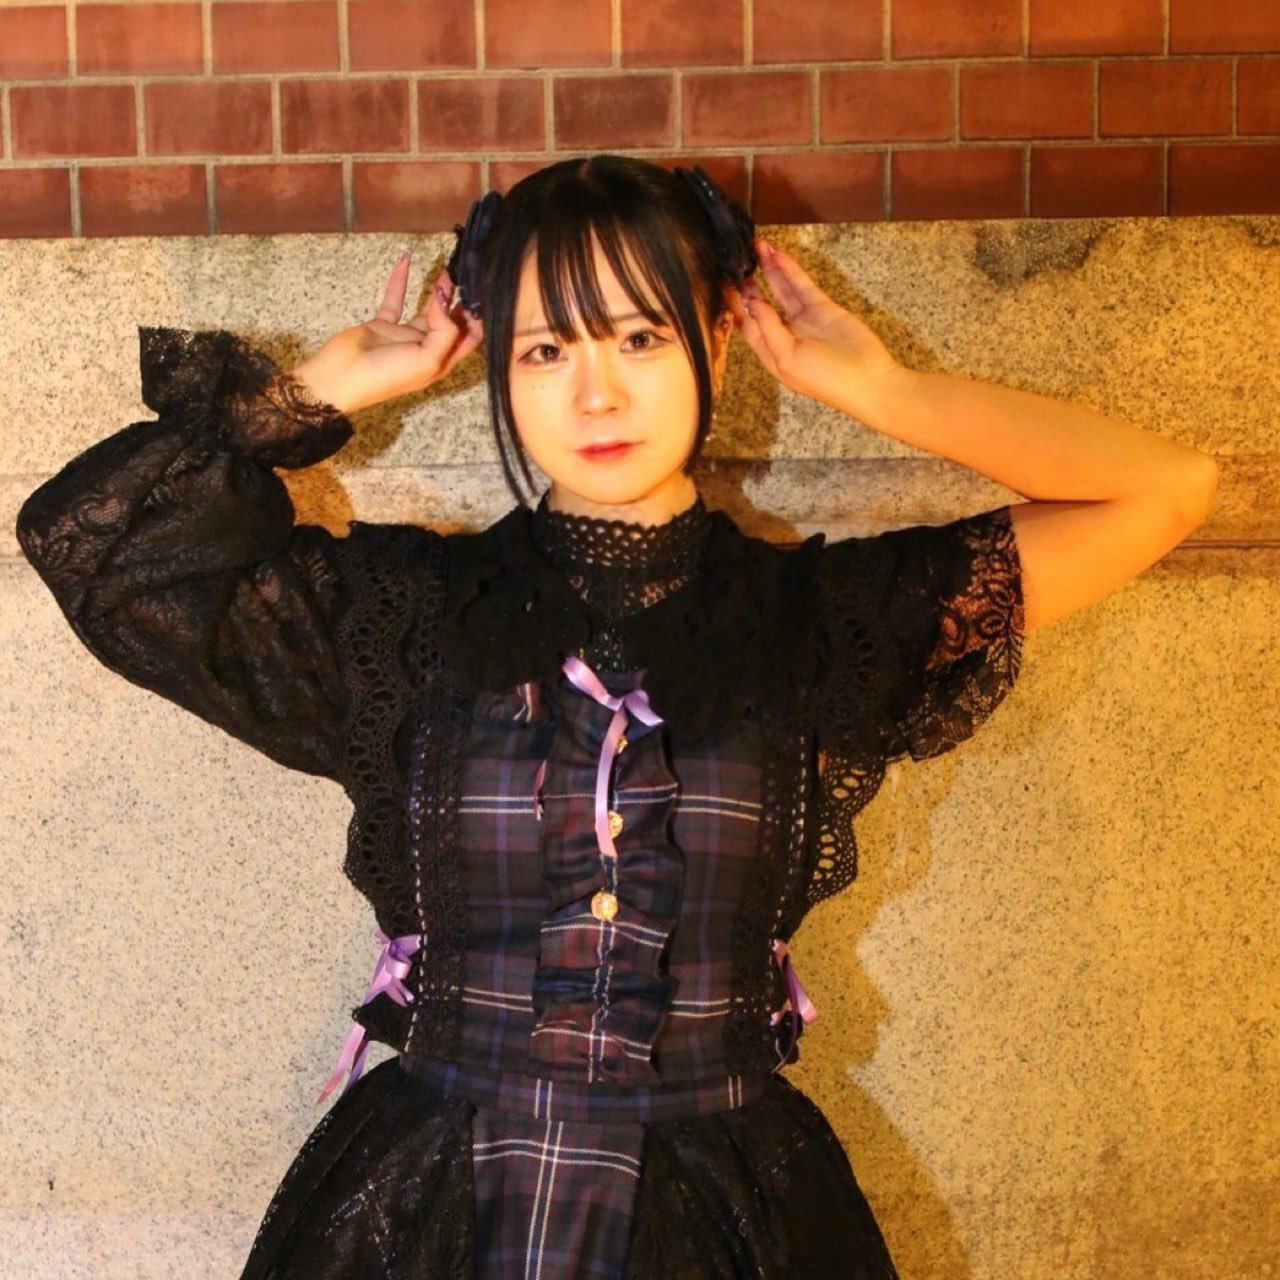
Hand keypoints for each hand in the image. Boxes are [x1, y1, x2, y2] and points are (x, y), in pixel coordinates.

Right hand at [289, 254, 483, 415]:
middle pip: (452, 321)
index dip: (477, 317)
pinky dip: (400, 281)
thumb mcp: (426, 361)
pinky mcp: (383, 324)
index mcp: (442, 361)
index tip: (480, 292)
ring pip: (427, 308)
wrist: (339, 377)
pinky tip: (406, 260)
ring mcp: (405, 335)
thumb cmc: (385, 376)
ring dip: (438, 288)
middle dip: (462, 300)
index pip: (469, 338)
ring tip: (448, 268)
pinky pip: (395, 299)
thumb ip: (445, 333)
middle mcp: (427, 348)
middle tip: (469, 274)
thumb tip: (446, 305)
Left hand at [727, 237, 900, 407]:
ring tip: (756, 246)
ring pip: (781, 290)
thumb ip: (768, 329)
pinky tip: (777, 255)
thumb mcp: (788, 359)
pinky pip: (802, 285)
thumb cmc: (825, 378)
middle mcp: (785, 334)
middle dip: (748, 284)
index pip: (747, 325)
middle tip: (736, 260)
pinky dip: (790, 270)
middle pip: (761, 304)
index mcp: (772, 353)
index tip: (723, 283)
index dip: (735, 305)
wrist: (867, 380)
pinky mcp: (822, 307)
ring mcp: (803, 319)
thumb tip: (751, 303)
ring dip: (769, 270)